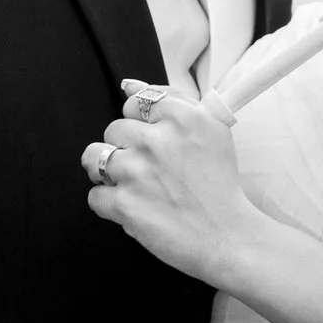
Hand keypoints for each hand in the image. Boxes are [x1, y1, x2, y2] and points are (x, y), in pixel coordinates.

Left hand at [84, 80, 257, 286]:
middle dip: (126, 149)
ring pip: (94, 157)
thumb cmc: (220, 185)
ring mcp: (137, 171)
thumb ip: (173, 100)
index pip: (137, 102)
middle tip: (149, 170)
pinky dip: (109, 204)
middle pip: (114, 129)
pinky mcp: (124, 204)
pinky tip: (133, 208)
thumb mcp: (212, 130)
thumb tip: (128, 85)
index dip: (141, 123)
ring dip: (108, 173)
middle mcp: (157, 140)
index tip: (153, 141)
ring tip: (132, 186)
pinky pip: (94, 195)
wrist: (229, 237)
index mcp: (183, 117)